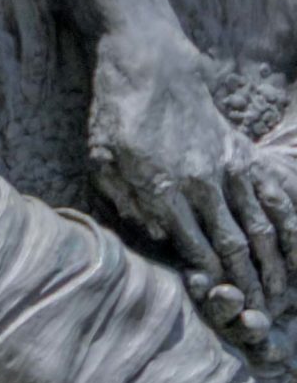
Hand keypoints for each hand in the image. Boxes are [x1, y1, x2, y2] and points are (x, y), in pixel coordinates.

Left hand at [90, 45, 296, 323]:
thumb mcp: (103, 161)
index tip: (222, 308)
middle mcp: (202, 182)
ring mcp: (229, 167)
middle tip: (259, 317)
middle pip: (233, 245)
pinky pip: (275, 196)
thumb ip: (128, 201)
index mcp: (162, 188)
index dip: (211, 282)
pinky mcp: (244, 154)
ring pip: (261, 226)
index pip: (194, 248)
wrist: (151, 65)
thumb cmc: (116, 116)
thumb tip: (160, 237)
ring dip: (274, 266)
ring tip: (282, 297)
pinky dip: (291, 227)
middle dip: (248, 286)